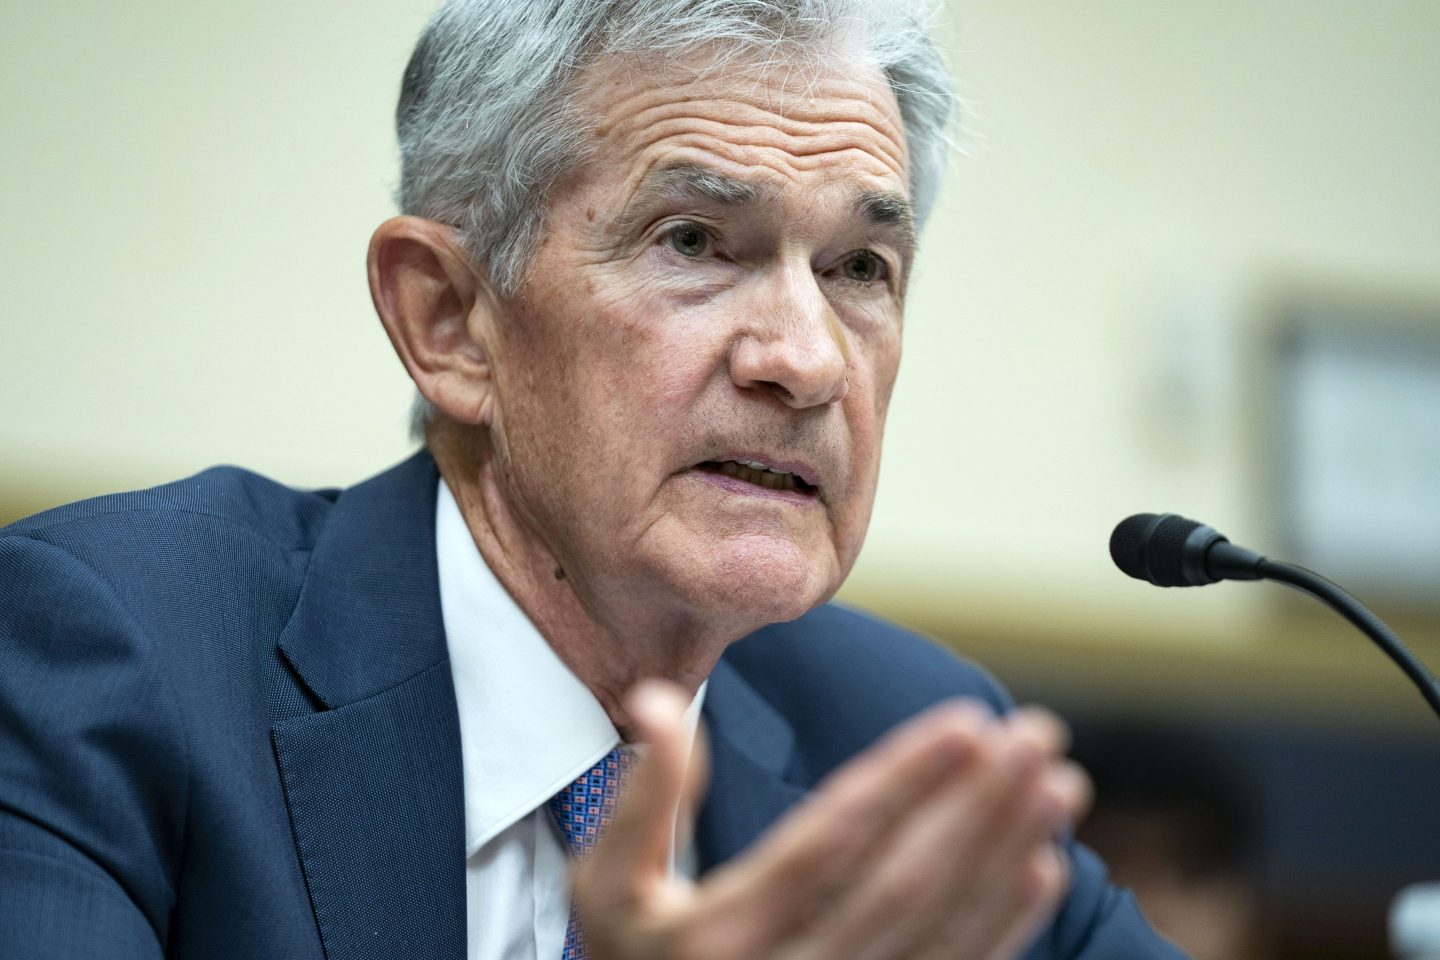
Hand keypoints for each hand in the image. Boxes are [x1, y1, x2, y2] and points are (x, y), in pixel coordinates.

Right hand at [572, 681, 1090, 959]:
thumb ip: (638, 800)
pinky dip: (1005, 925)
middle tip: (1035, 733)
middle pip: (903, 883)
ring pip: (941, 930)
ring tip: (1057, 782)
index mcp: (719, 936)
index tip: (966, 723)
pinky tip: (1042, 866)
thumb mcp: (606, 890)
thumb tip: (659, 703)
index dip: (903, 781)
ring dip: (1006, 853)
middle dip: (977, 805)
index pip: (830, 844)